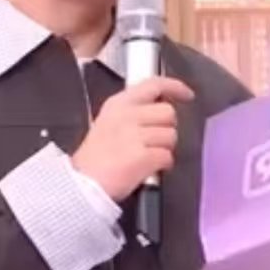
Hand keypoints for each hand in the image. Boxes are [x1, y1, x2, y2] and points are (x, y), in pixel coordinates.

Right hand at [72, 76, 194, 200]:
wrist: (82, 184)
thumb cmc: (95, 158)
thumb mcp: (107, 123)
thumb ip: (132, 112)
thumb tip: (160, 110)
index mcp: (118, 104)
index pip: (153, 85)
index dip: (175, 87)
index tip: (187, 94)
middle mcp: (127, 115)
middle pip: (168, 113)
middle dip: (167, 128)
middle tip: (154, 141)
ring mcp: (134, 135)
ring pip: (171, 136)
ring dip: (165, 148)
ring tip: (148, 157)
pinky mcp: (142, 156)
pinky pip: (167, 156)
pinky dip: (163, 165)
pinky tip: (149, 169)